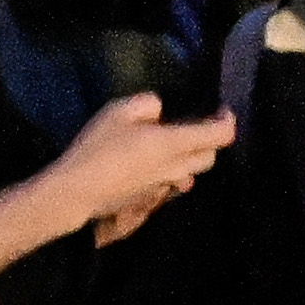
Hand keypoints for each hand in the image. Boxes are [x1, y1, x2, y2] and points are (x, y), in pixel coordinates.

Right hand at [32, 89, 234, 245]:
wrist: (76, 192)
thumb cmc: (98, 149)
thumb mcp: (117, 111)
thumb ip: (146, 104)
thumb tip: (158, 110)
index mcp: (174, 143)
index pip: (221, 135)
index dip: (227, 120)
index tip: (220, 110)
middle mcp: (176, 167)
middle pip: (211, 158)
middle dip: (210, 142)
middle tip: (196, 128)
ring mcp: (163, 186)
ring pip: (192, 175)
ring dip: (189, 161)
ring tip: (174, 150)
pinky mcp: (148, 199)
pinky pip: (170, 185)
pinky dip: (170, 175)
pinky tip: (151, 169)